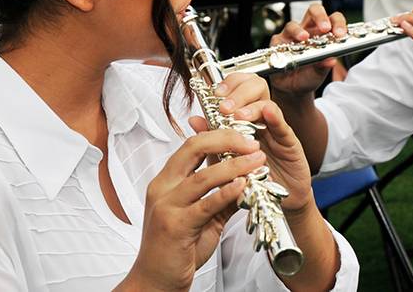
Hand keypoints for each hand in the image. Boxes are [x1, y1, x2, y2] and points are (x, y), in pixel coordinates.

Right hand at [126, 130, 265, 290]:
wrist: (156, 281)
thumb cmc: (177, 247)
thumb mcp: (202, 215)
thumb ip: (222, 195)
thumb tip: (248, 179)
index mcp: (166, 180)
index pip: (192, 144)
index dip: (220, 135)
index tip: (245, 136)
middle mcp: (162, 188)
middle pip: (194, 148)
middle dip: (227, 140)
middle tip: (253, 143)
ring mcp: (166, 206)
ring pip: (203, 176)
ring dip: (235, 166)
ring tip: (257, 160)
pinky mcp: (175, 226)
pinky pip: (205, 204)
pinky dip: (226, 192)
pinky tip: (243, 184)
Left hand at [188, 73, 312, 211]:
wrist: (271, 203)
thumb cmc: (249, 179)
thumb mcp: (225, 159)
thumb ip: (212, 139)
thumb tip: (193, 119)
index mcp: (244, 119)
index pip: (240, 88)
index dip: (229, 85)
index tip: (214, 92)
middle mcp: (261, 120)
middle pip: (255, 88)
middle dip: (238, 92)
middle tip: (224, 106)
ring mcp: (276, 130)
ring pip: (267, 104)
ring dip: (251, 106)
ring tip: (238, 116)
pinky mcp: (290, 143)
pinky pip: (283, 126)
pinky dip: (275, 117)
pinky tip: (267, 112)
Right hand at [269, 3, 347, 97]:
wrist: (292, 89)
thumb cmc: (309, 76)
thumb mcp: (319, 73)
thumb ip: (324, 66)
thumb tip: (331, 61)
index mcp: (323, 34)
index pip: (333, 19)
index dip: (338, 23)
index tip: (341, 33)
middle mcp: (307, 30)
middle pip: (314, 11)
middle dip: (320, 16)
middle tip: (325, 28)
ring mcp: (291, 36)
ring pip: (293, 24)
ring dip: (299, 31)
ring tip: (304, 38)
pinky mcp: (277, 44)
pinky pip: (278, 39)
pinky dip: (283, 45)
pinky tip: (286, 53)